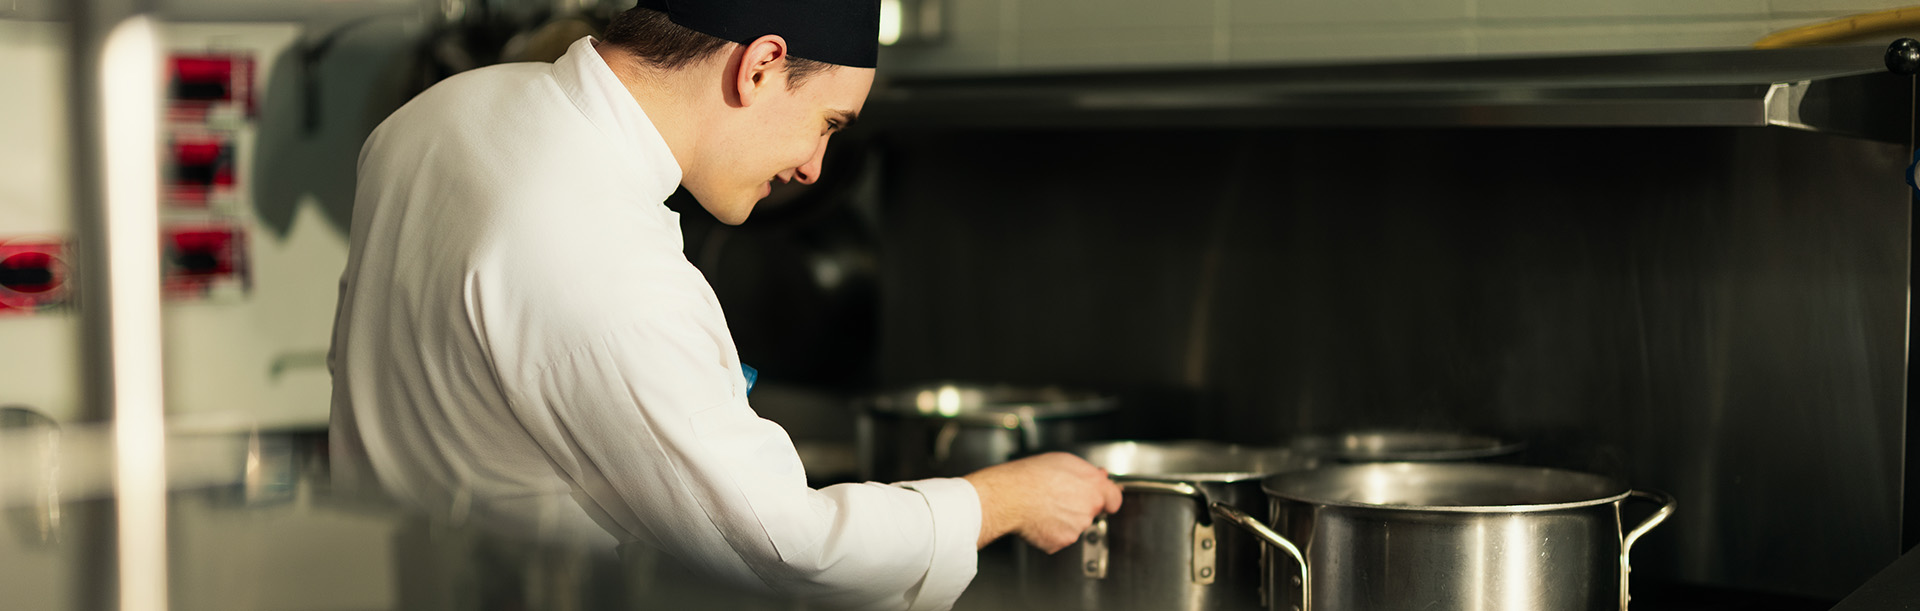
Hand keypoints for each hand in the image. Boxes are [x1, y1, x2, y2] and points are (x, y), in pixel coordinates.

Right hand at [961, 452, 1122, 551]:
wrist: (1009, 496)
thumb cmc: (1031, 476)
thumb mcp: (1064, 461)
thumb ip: (1087, 472)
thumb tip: (1100, 477)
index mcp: (1093, 488)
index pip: (1115, 499)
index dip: (1107, 498)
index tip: (1103, 499)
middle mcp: (1088, 510)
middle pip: (1092, 512)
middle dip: (1080, 506)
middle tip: (1059, 496)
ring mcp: (1075, 528)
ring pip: (1075, 525)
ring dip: (1064, 518)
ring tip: (1045, 505)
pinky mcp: (1060, 542)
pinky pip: (1059, 538)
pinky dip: (1051, 530)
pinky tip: (1039, 517)